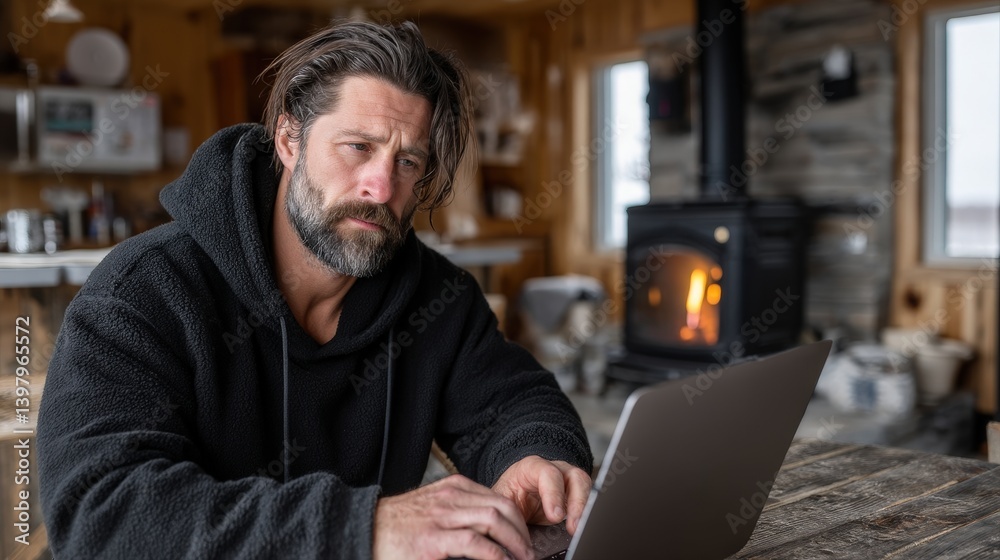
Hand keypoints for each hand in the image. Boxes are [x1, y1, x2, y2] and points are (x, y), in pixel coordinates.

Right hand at [373, 474, 534, 559]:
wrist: (362, 529)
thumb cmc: (397, 525)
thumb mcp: (433, 508)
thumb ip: (459, 513)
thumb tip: (488, 534)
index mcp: (453, 489)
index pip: (498, 498)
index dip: (518, 520)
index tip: (525, 539)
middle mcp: (451, 497)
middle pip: (502, 506)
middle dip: (522, 531)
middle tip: (529, 552)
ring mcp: (442, 516)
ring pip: (494, 520)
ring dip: (515, 542)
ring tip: (522, 559)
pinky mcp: (432, 538)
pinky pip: (474, 541)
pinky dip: (495, 554)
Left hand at [491, 456, 592, 535]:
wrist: (515, 494)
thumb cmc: (509, 494)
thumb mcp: (501, 499)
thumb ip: (506, 508)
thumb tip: (510, 528)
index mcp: (532, 467)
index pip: (548, 473)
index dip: (553, 494)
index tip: (555, 516)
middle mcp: (556, 470)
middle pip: (575, 477)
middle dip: (577, 502)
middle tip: (573, 526)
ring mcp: (569, 481)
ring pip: (586, 488)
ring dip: (585, 509)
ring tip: (578, 530)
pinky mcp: (577, 495)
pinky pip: (588, 500)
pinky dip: (587, 514)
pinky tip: (582, 527)